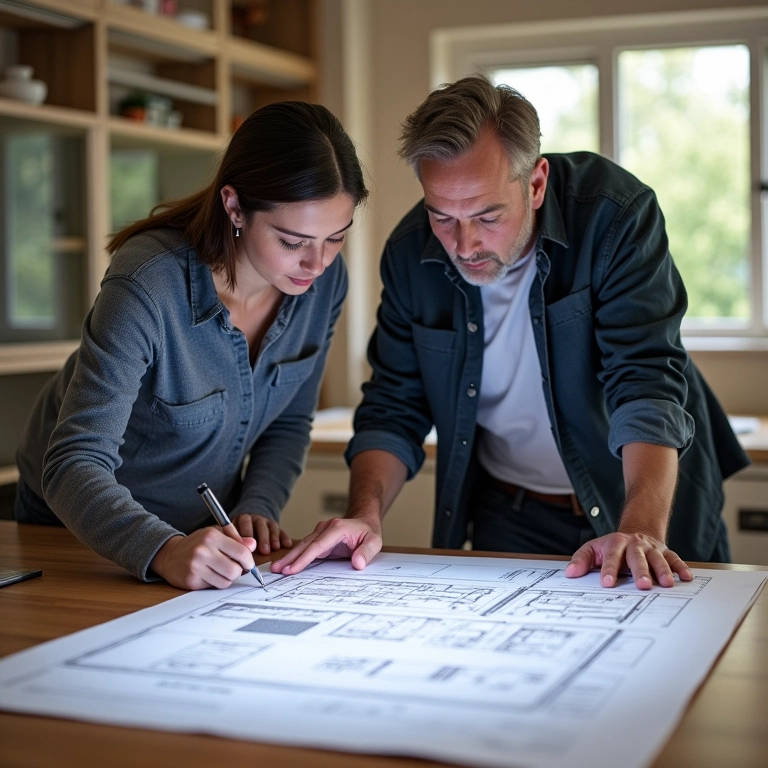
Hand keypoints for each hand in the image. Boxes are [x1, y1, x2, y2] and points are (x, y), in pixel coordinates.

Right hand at [150, 528, 257, 589]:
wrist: (170, 555)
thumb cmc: (198, 543)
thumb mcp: (215, 534)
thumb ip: (236, 538)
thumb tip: (253, 544)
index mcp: (212, 536)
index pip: (241, 552)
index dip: (249, 561)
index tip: (249, 564)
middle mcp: (203, 551)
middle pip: (235, 570)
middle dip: (239, 571)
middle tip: (234, 568)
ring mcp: (196, 567)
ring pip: (226, 581)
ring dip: (227, 579)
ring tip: (220, 571)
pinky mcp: (191, 581)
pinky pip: (214, 587)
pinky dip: (216, 583)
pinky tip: (209, 575)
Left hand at [233, 514, 291, 555]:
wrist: (250, 519)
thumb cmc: (239, 532)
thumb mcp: (233, 532)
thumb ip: (233, 539)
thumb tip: (232, 555)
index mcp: (243, 518)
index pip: (245, 523)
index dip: (247, 534)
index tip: (249, 546)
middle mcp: (256, 518)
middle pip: (260, 525)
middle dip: (263, 538)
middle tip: (264, 550)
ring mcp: (267, 521)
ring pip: (271, 527)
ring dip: (274, 538)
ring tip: (275, 548)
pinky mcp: (275, 526)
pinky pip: (281, 530)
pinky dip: (284, 537)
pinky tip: (287, 544)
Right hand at [271, 516, 381, 575]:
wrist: (364, 519)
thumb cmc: (369, 531)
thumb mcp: (374, 542)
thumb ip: (366, 552)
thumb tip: (357, 564)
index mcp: (337, 529)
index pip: (317, 546)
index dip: (304, 559)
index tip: (291, 569)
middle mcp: (325, 528)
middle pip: (305, 545)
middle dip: (290, 558)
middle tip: (276, 569)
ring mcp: (320, 532)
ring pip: (302, 545)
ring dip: (289, 557)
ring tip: (276, 568)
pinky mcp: (318, 537)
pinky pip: (306, 547)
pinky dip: (295, 555)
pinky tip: (286, 564)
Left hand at [565, 531, 692, 588]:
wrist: (636, 531)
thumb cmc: (613, 547)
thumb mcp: (594, 549)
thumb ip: (581, 560)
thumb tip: (570, 573)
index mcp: (615, 543)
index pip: (611, 557)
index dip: (609, 569)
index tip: (607, 583)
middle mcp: (635, 544)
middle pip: (637, 557)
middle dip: (640, 571)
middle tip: (642, 586)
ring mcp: (651, 548)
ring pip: (658, 558)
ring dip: (663, 570)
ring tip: (666, 584)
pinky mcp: (665, 552)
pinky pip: (675, 558)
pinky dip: (681, 567)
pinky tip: (686, 577)